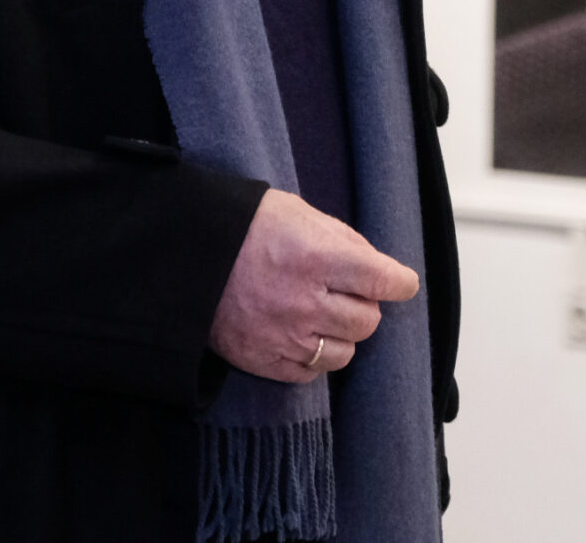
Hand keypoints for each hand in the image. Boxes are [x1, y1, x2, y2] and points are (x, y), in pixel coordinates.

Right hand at [209, 189, 419, 382]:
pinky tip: (299, 333)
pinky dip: (312, 356)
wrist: (183, 255)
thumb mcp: (295, 213)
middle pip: (367, 321)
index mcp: (315, 256)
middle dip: (363, 305)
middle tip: (344, 292)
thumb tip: (377, 265)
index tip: (402, 282)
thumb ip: (340, 238)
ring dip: (340, 334)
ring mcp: (285, 336)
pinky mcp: (265, 361)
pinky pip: (311, 372)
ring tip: (319, 314)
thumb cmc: (241, 226)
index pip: (382, 280)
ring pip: (345, 352)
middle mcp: (304, 301)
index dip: (400, 282)